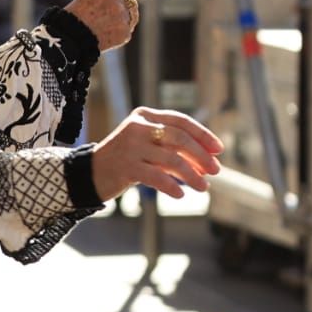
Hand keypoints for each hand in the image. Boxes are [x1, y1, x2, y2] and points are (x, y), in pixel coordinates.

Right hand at [64, 0, 139, 52]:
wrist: (69, 38)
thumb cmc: (74, 18)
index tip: (124, 0)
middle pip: (131, 3)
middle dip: (125, 10)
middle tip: (112, 19)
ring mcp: (121, 15)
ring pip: (131, 18)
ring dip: (122, 22)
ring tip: (105, 29)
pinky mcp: (124, 31)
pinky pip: (126, 32)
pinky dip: (119, 35)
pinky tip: (105, 36)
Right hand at [90, 107, 223, 201]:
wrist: (91, 173)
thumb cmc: (126, 159)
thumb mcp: (148, 146)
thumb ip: (172, 149)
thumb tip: (207, 162)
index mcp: (145, 116)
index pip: (180, 121)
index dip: (203, 134)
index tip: (219, 150)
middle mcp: (137, 127)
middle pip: (179, 138)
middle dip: (201, 155)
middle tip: (215, 170)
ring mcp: (130, 146)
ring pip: (171, 159)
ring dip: (192, 175)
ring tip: (202, 187)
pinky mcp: (125, 166)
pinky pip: (156, 177)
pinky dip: (172, 186)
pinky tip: (180, 194)